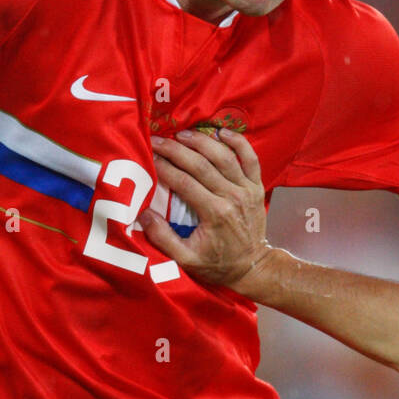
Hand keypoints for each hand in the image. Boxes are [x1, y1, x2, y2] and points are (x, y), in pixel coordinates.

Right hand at [140, 128, 268, 289]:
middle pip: (201, 164)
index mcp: (215, 213)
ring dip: (202, 141)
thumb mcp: (187, 259)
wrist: (252, 267)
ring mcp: (247, 190)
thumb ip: (163, 238)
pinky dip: (238, 141)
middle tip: (158, 140)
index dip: (164, 167)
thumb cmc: (218, 265)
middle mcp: (232, 197)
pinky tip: (221, 131)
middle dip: (176, 149)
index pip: (184, 182)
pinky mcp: (257, 187)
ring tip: (181, 134)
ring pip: (224, 156)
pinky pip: (250, 157)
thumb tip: (142, 214)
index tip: (149, 156)